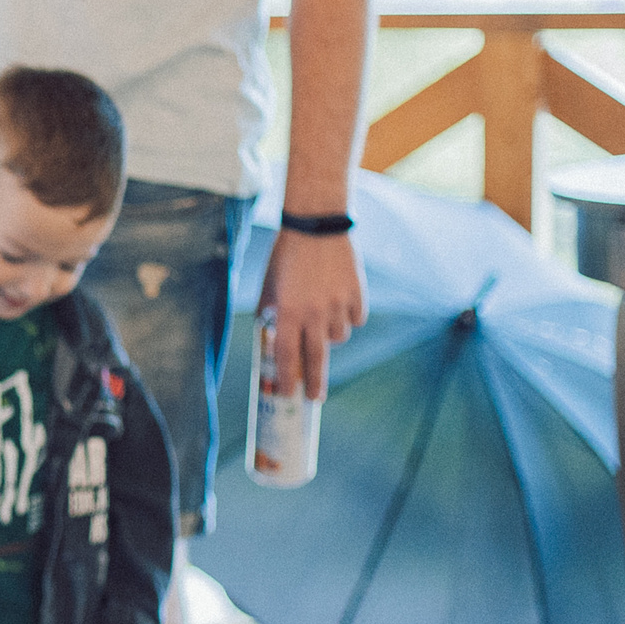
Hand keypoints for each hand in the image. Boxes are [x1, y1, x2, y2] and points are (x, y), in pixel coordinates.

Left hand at [257, 229, 366, 399]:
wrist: (316, 225)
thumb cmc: (286, 255)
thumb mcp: (267, 285)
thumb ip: (268, 314)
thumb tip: (269, 339)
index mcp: (288, 312)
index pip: (287, 356)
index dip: (287, 379)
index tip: (288, 395)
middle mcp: (315, 313)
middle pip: (317, 359)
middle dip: (315, 383)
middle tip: (315, 398)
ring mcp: (339, 305)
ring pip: (339, 338)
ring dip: (329, 337)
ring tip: (320, 317)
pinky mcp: (358, 294)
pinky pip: (355, 320)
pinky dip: (348, 318)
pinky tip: (339, 305)